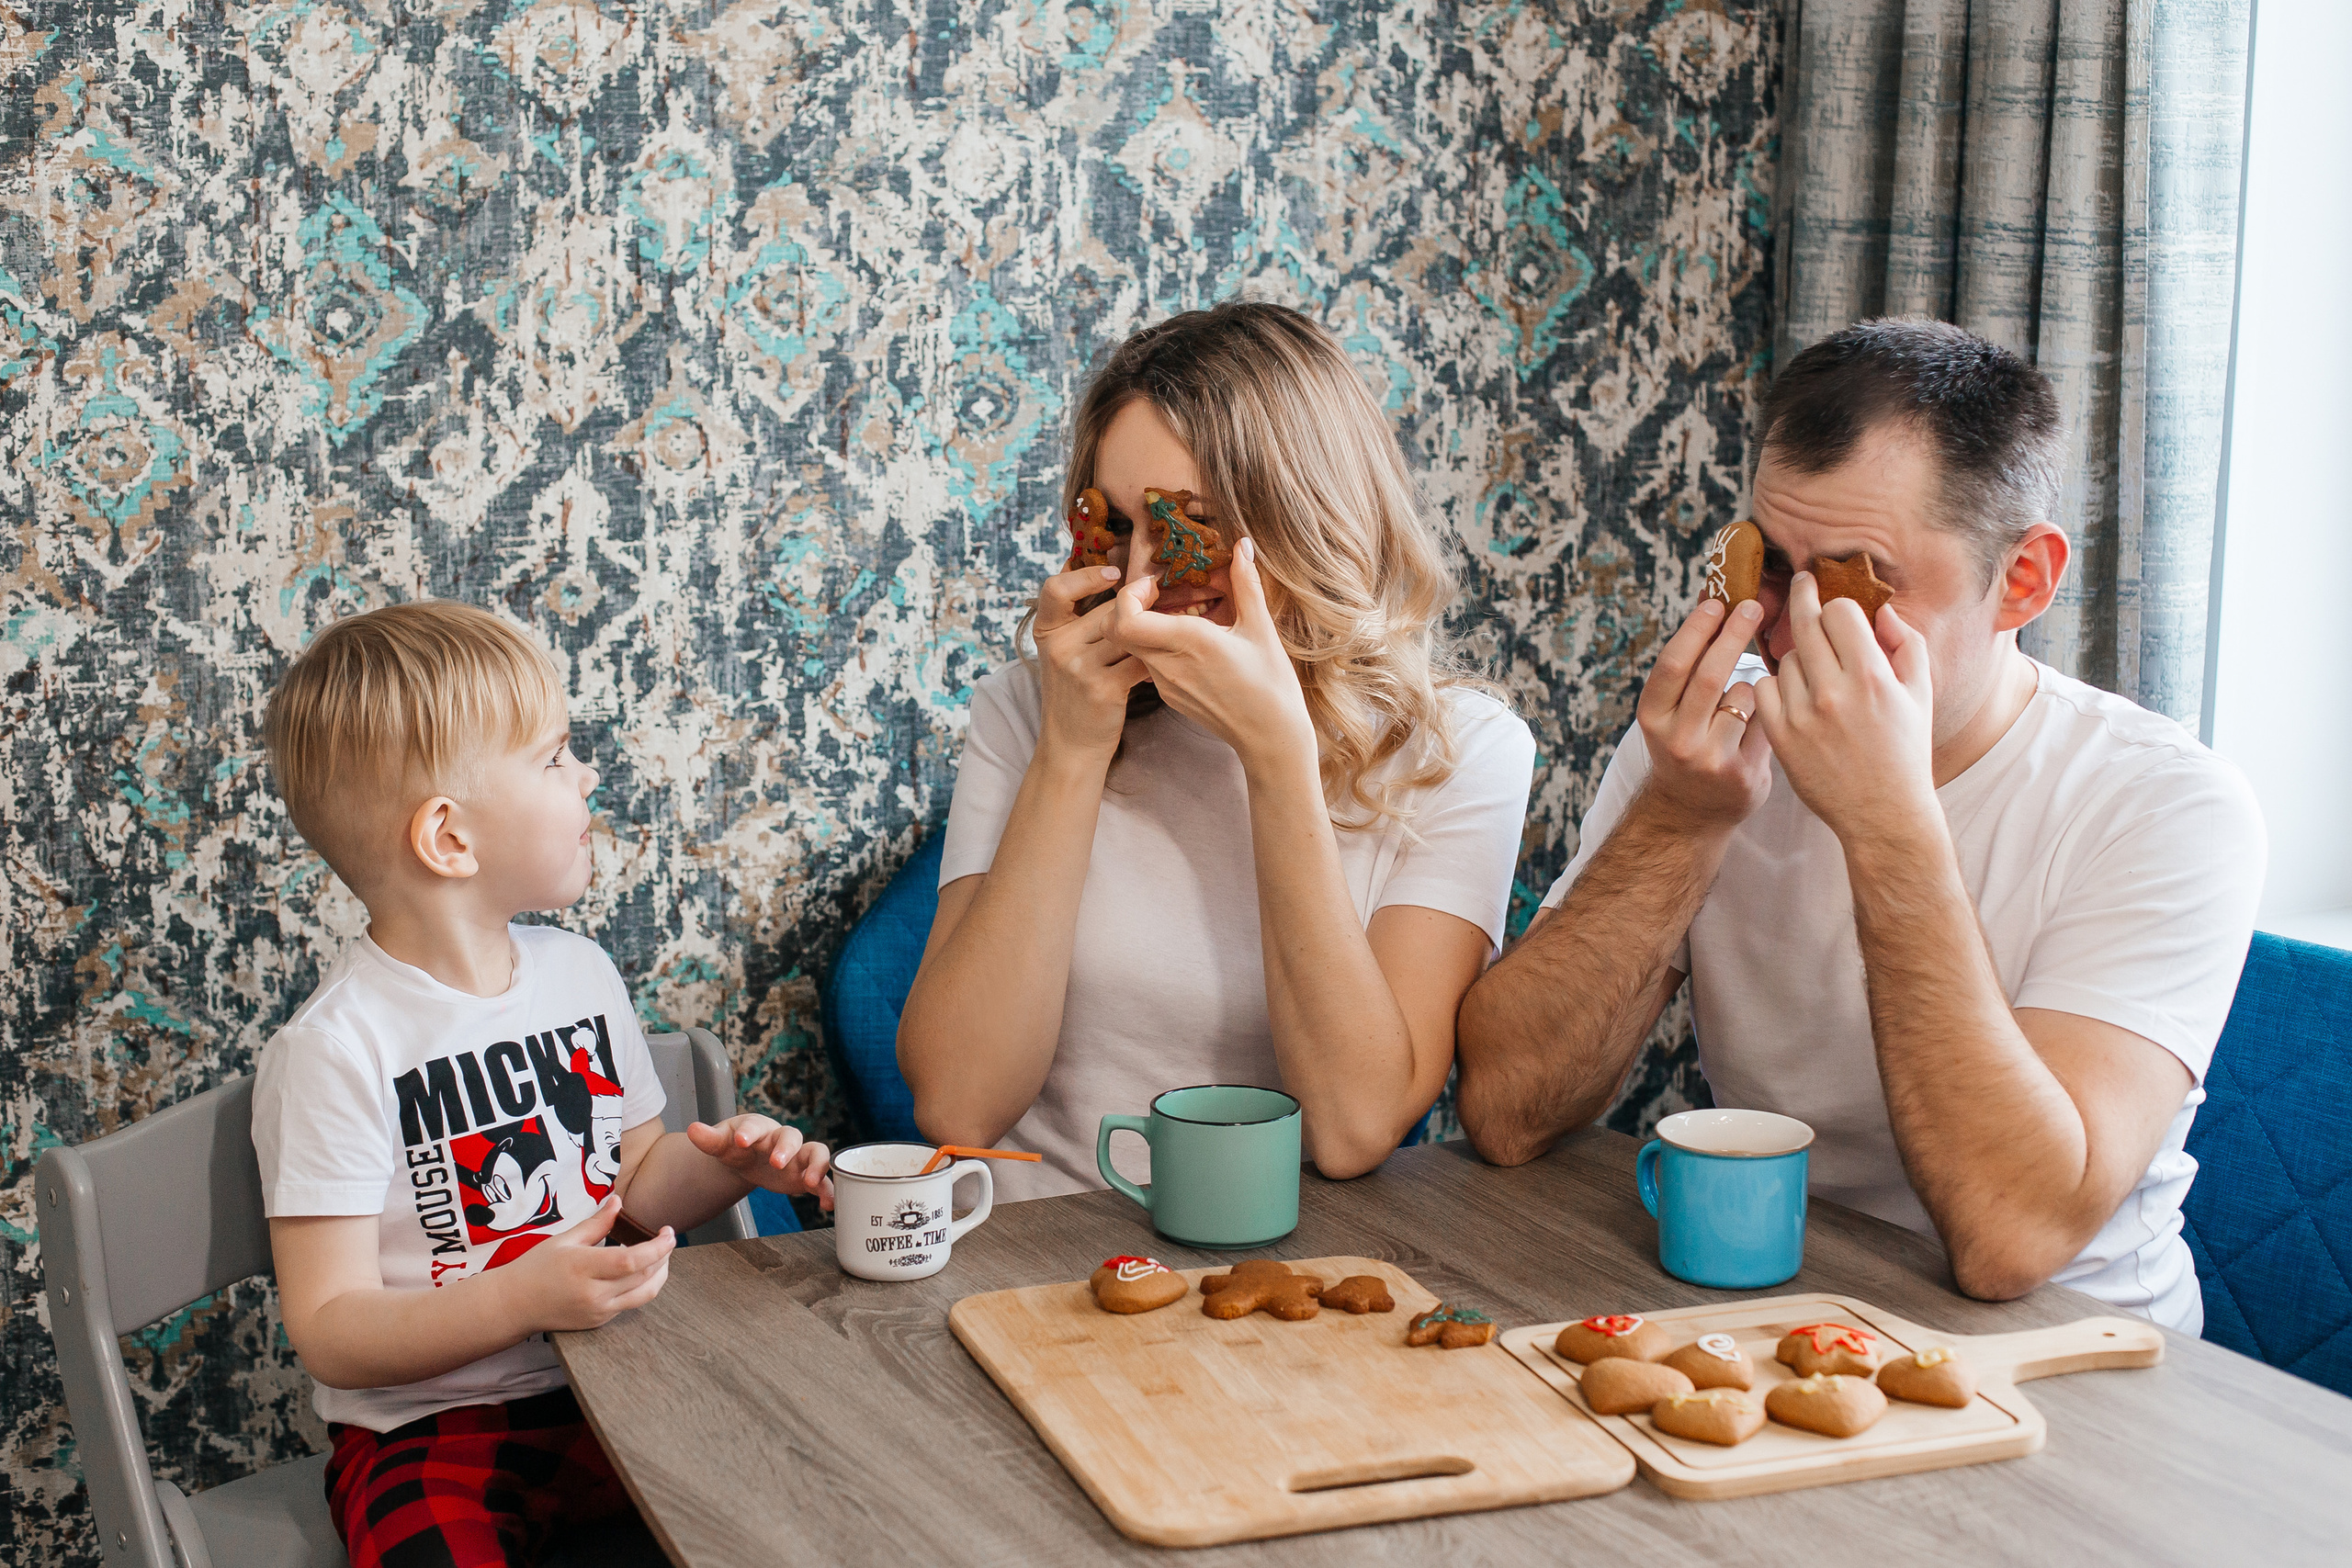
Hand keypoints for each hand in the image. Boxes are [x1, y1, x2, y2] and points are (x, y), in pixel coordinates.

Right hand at [499, 1196, 673, 1332]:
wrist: (514, 1305)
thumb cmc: (535, 1268)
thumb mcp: (564, 1239)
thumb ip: (596, 1223)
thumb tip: (618, 1202)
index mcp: (583, 1268)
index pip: (632, 1261)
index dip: (657, 1247)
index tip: (669, 1233)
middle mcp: (594, 1294)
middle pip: (644, 1277)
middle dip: (664, 1256)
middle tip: (668, 1239)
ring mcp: (598, 1311)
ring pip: (645, 1295)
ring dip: (661, 1274)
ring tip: (663, 1256)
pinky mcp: (599, 1322)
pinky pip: (630, 1304)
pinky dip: (642, 1287)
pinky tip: (640, 1272)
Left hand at [687, 1115, 835, 1209]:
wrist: (747, 1155)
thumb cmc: (735, 1145)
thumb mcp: (720, 1144)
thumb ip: (709, 1139)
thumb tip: (693, 1129)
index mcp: (758, 1128)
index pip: (755, 1125)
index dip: (749, 1131)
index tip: (741, 1140)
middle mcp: (781, 1138)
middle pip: (790, 1136)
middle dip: (785, 1148)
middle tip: (776, 1163)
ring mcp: (796, 1156)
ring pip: (815, 1152)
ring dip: (817, 1166)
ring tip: (812, 1182)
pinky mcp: (805, 1174)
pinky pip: (822, 1180)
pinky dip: (828, 1190)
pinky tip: (828, 1205)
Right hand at [1032, 563, 1150, 760]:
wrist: (1071, 746)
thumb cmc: (1074, 695)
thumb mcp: (1064, 653)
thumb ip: (1081, 621)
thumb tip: (1117, 575)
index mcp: (1046, 633)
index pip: (1055, 589)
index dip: (1086, 575)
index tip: (1113, 572)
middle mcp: (1058, 647)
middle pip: (1107, 611)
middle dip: (1134, 611)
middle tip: (1156, 608)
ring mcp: (1079, 668)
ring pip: (1127, 632)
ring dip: (1147, 636)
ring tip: (1158, 641)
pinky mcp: (1103, 688)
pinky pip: (1140, 659)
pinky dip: (1152, 662)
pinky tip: (1154, 668)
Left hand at [1108, 537, 1316, 772]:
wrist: (1270, 738)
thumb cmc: (1272, 684)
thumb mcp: (1261, 629)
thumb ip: (1246, 583)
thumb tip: (1243, 545)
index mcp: (1190, 642)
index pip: (1126, 618)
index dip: (1129, 595)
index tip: (1156, 584)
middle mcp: (1169, 665)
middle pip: (1117, 630)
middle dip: (1129, 606)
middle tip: (1157, 595)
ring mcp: (1165, 684)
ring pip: (1131, 646)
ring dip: (1142, 626)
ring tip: (1175, 615)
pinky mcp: (1169, 697)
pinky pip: (1147, 663)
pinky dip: (1155, 646)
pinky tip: (1185, 642)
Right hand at [1634, 597, 1772, 830]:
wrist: (1691, 811)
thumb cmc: (1687, 743)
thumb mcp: (1672, 709)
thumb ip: (1690, 666)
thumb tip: (1711, 599)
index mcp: (1653, 716)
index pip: (1673, 664)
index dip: (1695, 630)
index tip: (1717, 602)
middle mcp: (1676, 739)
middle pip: (1709, 676)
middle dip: (1733, 635)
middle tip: (1754, 607)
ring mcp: (1709, 759)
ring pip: (1743, 697)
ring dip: (1753, 681)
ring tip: (1747, 689)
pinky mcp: (1741, 774)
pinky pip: (1767, 722)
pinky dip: (1770, 710)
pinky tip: (1769, 715)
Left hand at [1753, 571, 1936, 840]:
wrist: (1882, 811)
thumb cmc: (1905, 750)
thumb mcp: (1920, 694)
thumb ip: (1906, 643)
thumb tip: (1880, 609)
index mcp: (1872, 677)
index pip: (1839, 613)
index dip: (1837, 604)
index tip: (1829, 598)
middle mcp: (1834, 692)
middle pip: (1804, 624)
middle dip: (1802, 597)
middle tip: (1799, 584)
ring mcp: (1802, 715)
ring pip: (1784, 658)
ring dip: (1797, 656)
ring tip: (1815, 672)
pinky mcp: (1781, 736)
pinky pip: (1763, 689)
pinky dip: (1775, 686)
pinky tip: (1792, 694)